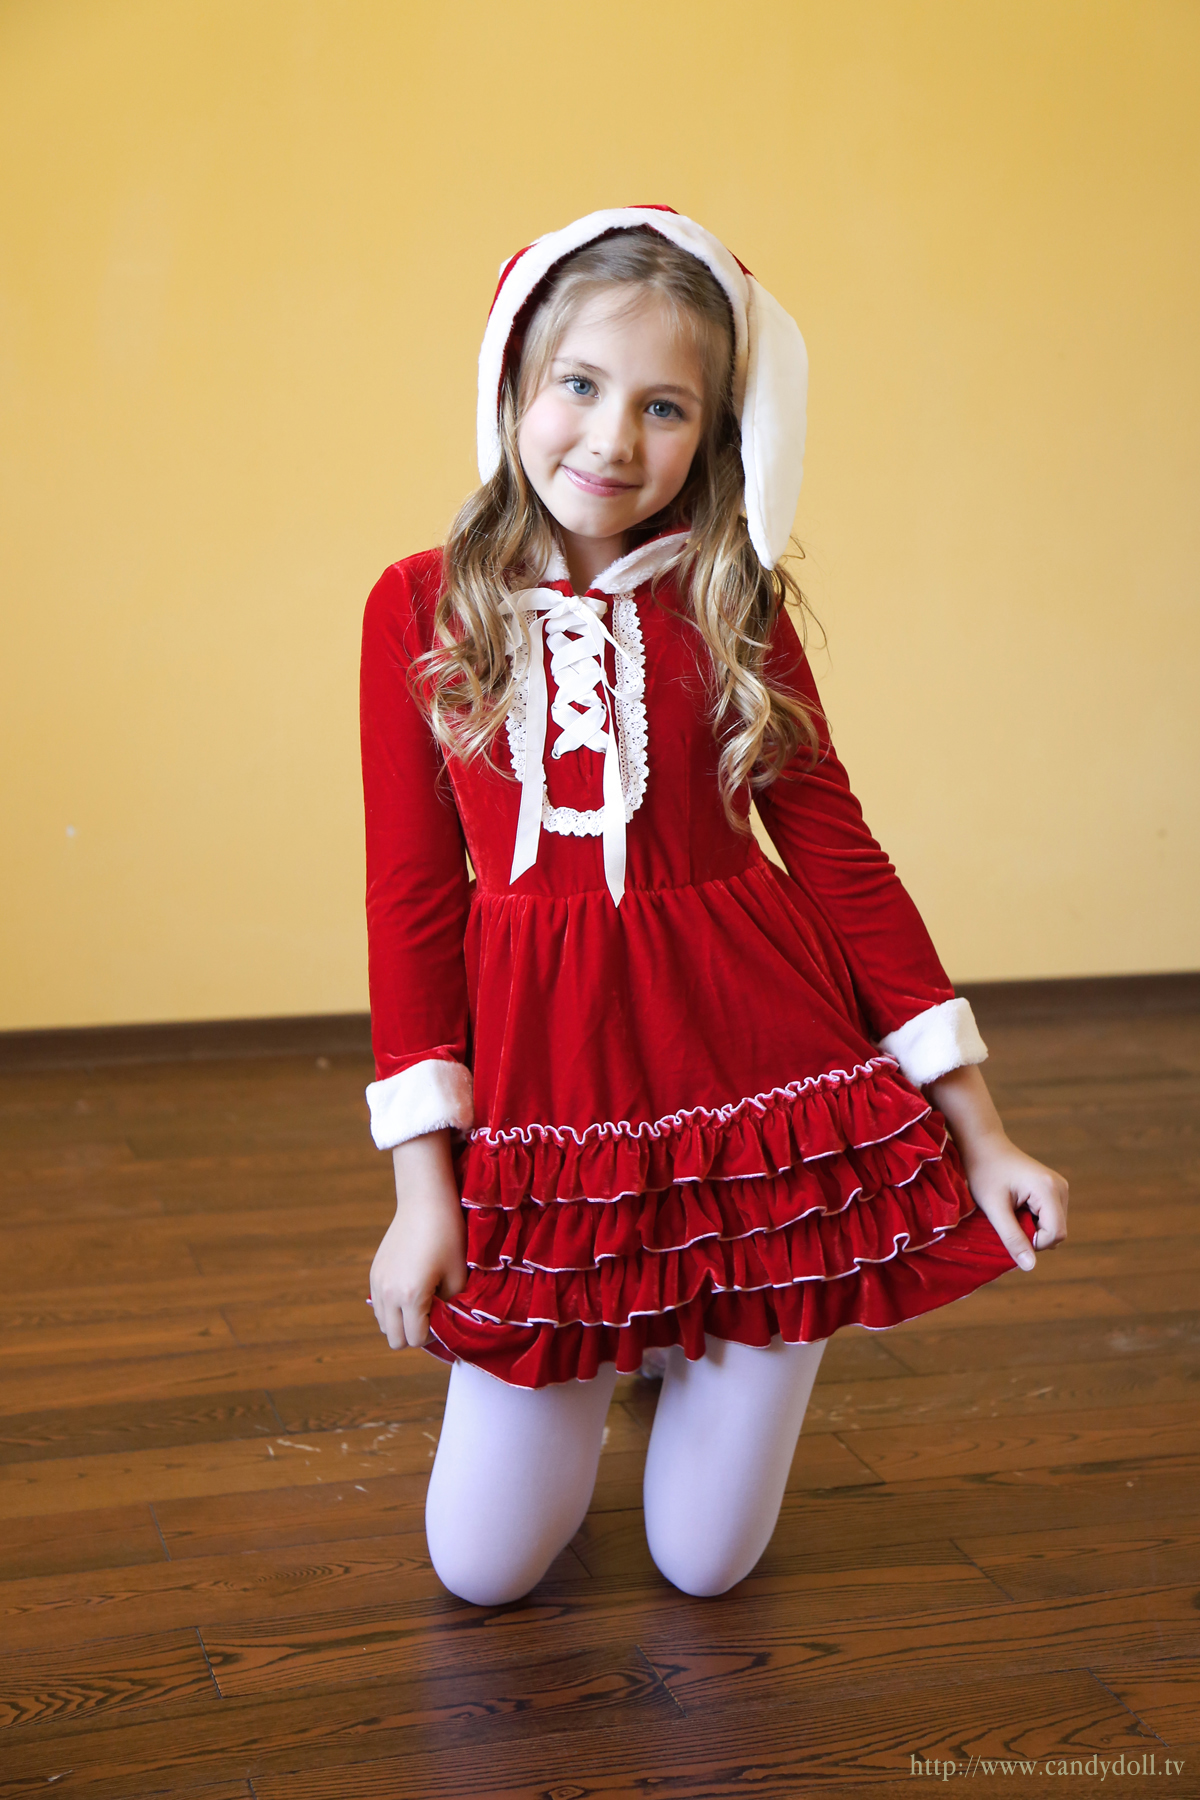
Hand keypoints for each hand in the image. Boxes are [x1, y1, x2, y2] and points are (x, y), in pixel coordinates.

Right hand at [369, 1129, 467, 1349]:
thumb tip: (444, 1324)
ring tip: (421, 1304)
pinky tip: (410, 1290)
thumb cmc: (448, 1236)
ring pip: (383, 1324)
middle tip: (433, 1317)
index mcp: (412, 1296)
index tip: (445, 1323)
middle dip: (414, 1335)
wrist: (425, 1202)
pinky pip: (378, 1306)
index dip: (433, 1338)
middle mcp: (388, 1294)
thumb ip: (450, 1307)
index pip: (416, 1340)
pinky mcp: (374, 1273)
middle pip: (394, 1340)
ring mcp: (377, 1283)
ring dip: (401, 1322)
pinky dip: (392, 1307)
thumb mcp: (458, 1276)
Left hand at [957, 1135, 1068, 1272]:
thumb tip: (1030, 1267)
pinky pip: (1049, 1217)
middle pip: (1057, 1232)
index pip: (1055, 1235)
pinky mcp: (1054, 1189)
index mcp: (1049, 1190)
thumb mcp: (994, 1208)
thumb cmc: (984, 1173)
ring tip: (1011, 1210)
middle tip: (1007, 1219)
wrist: (983, 1145)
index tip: (1009, 1229)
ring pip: (1054, 1226)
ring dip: (1032, 1228)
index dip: (1033, 1243)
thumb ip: (1012, 1237)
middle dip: (1033, 1235)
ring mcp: (1059, 1188)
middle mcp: (1060, 1188)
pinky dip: (1033, 1220)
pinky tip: (1016, 1206)